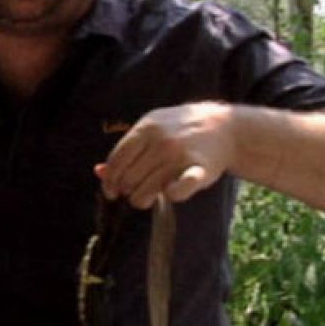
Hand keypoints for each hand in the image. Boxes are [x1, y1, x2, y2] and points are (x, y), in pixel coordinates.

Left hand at [96, 102, 236, 208]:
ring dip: (143, 199)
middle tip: (136, 190)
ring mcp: (180, 156)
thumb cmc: (180, 130)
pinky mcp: (199, 171)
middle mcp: (161, 142)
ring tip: (149, 193)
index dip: (110, 180)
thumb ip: (126, 150)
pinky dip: (170, 196)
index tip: (111, 192)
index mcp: (146, 129)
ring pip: (145, 192)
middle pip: (128, 179)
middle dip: (127, 190)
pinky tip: (169, 192)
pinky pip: (177, 192)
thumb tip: (99, 172)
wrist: (225, 127)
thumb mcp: (150, 130)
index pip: (116, 161)